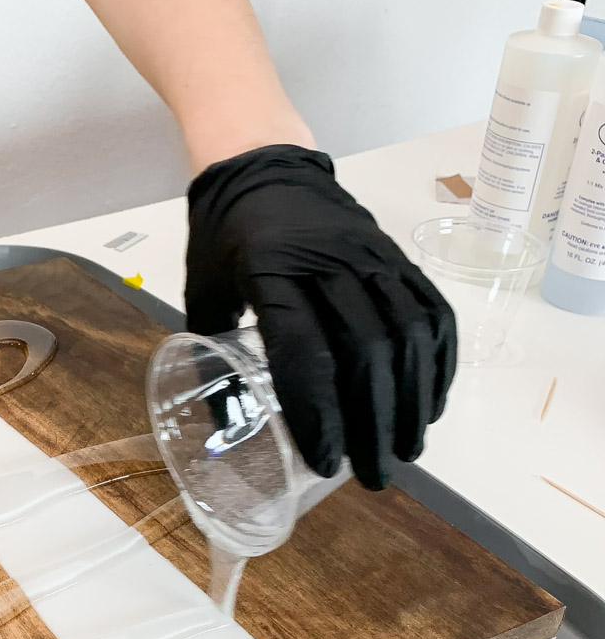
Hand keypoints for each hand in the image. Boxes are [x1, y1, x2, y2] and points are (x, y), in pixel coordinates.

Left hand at [185, 146, 456, 490]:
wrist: (261, 163)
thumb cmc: (224, 237)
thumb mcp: (201, 293)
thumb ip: (209, 356)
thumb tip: (221, 428)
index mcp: (268, 273)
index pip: (304, 352)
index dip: (319, 414)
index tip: (325, 462)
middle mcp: (327, 262)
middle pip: (365, 353)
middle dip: (373, 424)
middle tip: (373, 475)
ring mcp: (370, 255)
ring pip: (407, 335)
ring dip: (413, 402)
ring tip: (406, 450)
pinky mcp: (396, 254)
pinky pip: (430, 312)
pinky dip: (438, 363)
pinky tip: (429, 403)